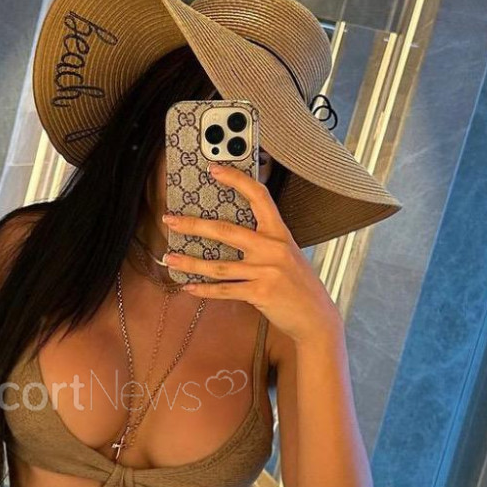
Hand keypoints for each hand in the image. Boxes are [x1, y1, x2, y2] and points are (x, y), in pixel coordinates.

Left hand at [162, 162, 340, 345]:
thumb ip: (265, 242)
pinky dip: (204, 290)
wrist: (316, 316)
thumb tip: (231, 234)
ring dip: (190, 262)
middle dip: (193, 225)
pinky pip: (224, 290)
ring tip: (170, 258)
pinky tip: (189, 287)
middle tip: (170, 220)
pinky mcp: (259, 293)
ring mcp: (265, 271)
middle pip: (225, 231)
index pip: (258, 197)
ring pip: (218, 265)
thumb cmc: (299, 285)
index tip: (214, 170)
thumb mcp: (288, 254)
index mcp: (279, 233)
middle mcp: (272, 248)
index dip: (236, 180)